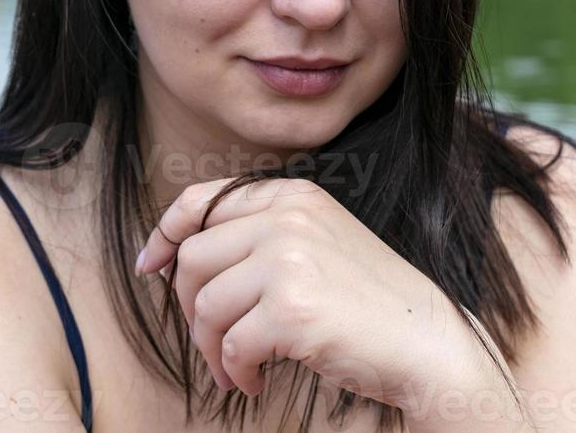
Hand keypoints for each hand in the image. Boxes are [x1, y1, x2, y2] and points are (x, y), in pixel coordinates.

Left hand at [135, 176, 473, 404]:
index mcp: (291, 194)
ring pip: (206, 305)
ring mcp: (290, 259)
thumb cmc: (364, 298)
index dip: (166, 232)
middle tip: (211, 341)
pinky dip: (234, 372)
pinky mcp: (292, 308)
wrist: (424, 339)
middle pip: (194, 258)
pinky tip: (254, 381)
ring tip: (234, 369)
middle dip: (190, 308)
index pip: (203, 200)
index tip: (150, 265)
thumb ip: (257, 235)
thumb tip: (175, 257)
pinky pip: (231, 345)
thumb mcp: (314, 240)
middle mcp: (288, 217)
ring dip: (210, 349)